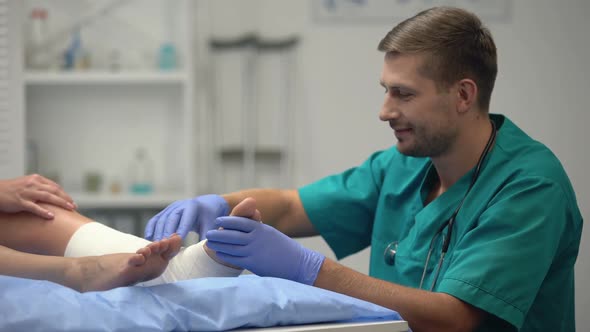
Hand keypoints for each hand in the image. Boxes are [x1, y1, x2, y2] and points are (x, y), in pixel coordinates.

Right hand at [0, 174, 75, 218]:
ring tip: (69, 208)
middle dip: (66, 198)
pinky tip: (51, 216)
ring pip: (48, 197)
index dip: (64, 194)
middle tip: (74, 206)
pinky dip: (44, 211)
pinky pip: (34, 207)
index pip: (54, 186)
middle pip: (54, 191)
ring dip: (61, 203)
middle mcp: (33, 184)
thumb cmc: (11, 190)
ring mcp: (27, 192)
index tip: (71, 201)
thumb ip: (39, 187)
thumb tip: (53, 195)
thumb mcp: (27, 184)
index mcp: (36, 179)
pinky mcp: (20, 202)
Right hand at [144, 194, 228, 240]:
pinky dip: (151, 228)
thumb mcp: (211, 223)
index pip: (186, 219)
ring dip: (157, 232)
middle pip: (171, 219)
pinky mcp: (165, 211)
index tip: (177, 241)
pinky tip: (148, 238)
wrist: (206, 205)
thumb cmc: (209, 216)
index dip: (181, 229)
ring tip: (155, 245)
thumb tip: (204, 247)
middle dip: (166, 232)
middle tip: (163, 245)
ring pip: (161, 219)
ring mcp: (171, 207)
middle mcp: (180, 205)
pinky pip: (156, 219)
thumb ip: (207, 234)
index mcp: (193, 207)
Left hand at [206, 216, 324, 284]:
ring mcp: (254, 251)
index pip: (240, 222)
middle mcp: (256, 238)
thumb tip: (248, 226)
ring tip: (209, 243)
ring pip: (231, 247)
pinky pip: (236, 258)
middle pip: (232, 234)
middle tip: (208, 232)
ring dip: (219, 244)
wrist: (298, 263)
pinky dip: (226, 255)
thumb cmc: (285, 249)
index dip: (228, 221)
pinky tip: (220, 254)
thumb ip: (258, 230)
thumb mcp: (271, 234)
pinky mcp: (254, 263)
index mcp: (261, 229)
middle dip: (219, 233)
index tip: (218, 220)